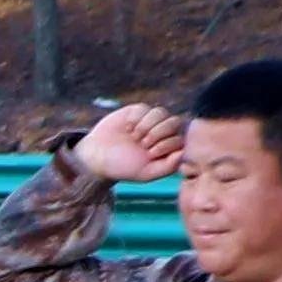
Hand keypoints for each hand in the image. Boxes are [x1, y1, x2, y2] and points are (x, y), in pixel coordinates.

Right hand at [72, 100, 188, 185]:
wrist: (97, 156)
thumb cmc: (123, 168)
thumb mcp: (147, 173)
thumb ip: (169, 166)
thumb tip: (184, 152)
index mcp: (168, 149)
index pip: (181, 139)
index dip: (167, 144)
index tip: (150, 153)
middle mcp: (162, 133)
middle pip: (175, 122)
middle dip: (159, 132)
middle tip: (143, 144)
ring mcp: (150, 121)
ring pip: (161, 113)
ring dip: (147, 125)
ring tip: (135, 137)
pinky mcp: (137, 112)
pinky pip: (145, 108)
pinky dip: (136, 119)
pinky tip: (127, 129)